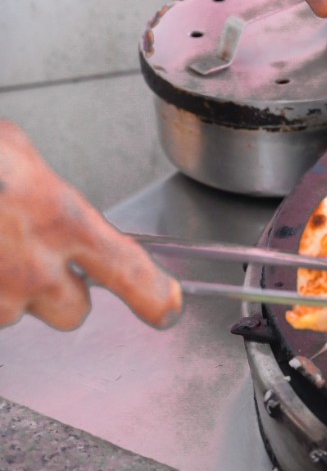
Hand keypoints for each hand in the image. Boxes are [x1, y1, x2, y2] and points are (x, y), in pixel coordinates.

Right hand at [0, 121, 181, 330]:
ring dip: (4, 291)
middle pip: (74, 315)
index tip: (166, 308)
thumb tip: (57, 209)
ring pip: (15, 315)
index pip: (130, 272)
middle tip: (31, 260)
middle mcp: (34, 269)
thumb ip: (50, 194)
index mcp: (63, 220)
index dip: (154, 295)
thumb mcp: (16, 154)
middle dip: (59, 294)